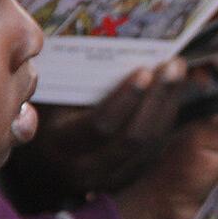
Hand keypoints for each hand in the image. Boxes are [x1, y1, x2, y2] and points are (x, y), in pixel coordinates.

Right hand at [6, 57, 191, 194]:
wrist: (39, 166)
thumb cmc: (41, 117)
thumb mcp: (45, 98)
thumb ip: (67, 79)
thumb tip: (103, 39)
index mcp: (60, 144)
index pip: (101, 125)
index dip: (126, 99)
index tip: (144, 70)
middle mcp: (85, 168)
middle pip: (133, 137)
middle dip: (157, 98)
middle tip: (173, 66)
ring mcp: (108, 178)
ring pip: (149, 145)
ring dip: (168, 107)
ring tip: (178, 75)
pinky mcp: (127, 178)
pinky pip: (154, 151)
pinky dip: (167, 121)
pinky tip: (174, 95)